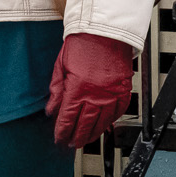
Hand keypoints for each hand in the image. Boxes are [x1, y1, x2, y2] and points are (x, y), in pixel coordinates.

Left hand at [48, 32, 135, 148]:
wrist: (105, 32)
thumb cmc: (82, 43)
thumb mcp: (61, 65)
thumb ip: (57, 90)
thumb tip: (51, 110)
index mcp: (78, 88)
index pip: (68, 118)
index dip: (63, 132)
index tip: (59, 139)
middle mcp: (97, 95)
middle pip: (85, 125)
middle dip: (76, 137)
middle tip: (71, 144)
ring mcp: (112, 94)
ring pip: (102, 123)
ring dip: (93, 134)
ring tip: (85, 140)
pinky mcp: (124, 91)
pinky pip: (118, 113)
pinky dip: (110, 122)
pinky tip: (104, 126)